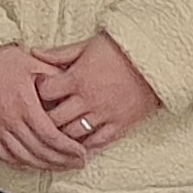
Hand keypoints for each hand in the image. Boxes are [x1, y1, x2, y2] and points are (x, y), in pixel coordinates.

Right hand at [0, 44, 88, 170]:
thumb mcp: (32, 63)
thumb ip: (55, 76)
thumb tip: (75, 84)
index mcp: (24, 105)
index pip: (51, 136)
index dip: (68, 149)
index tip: (82, 153)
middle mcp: (10, 121)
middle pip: (40, 151)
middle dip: (62, 161)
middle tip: (77, 163)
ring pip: (23, 157)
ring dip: (44, 166)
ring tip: (60, 167)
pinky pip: (4, 156)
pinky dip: (20, 164)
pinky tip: (31, 165)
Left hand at [36, 31, 165, 148]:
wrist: (158, 59)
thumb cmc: (121, 48)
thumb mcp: (87, 46)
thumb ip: (60, 53)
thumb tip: (34, 53)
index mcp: (77, 78)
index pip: (45, 92)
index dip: (38, 92)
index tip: (39, 92)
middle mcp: (88, 99)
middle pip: (54, 118)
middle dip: (45, 118)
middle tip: (42, 117)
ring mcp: (104, 114)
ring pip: (73, 134)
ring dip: (62, 135)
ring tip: (58, 132)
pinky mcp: (121, 124)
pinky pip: (99, 142)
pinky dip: (86, 146)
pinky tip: (78, 147)